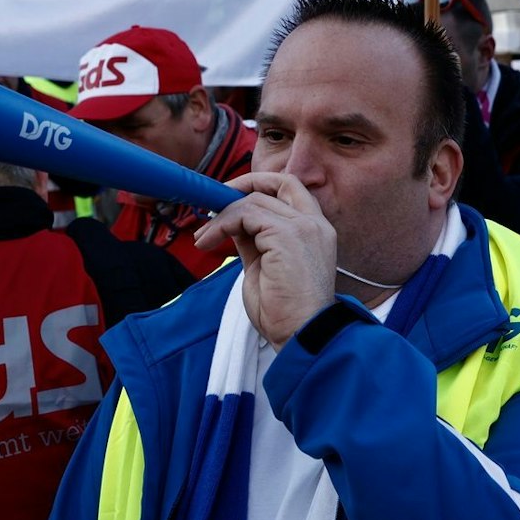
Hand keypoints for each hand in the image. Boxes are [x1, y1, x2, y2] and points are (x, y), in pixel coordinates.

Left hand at [193, 172, 336, 346]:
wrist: (300, 336)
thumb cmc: (285, 312)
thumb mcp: (265, 266)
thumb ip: (255, 240)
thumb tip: (234, 223)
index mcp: (316, 231)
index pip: (291, 189)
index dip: (261, 185)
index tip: (232, 196)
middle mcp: (315, 224)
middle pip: (278, 183)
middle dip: (242, 185)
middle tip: (214, 200)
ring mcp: (304, 227)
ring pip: (255, 200)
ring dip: (222, 216)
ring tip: (204, 237)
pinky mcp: (287, 235)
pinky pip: (246, 214)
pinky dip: (222, 224)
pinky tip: (209, 241)